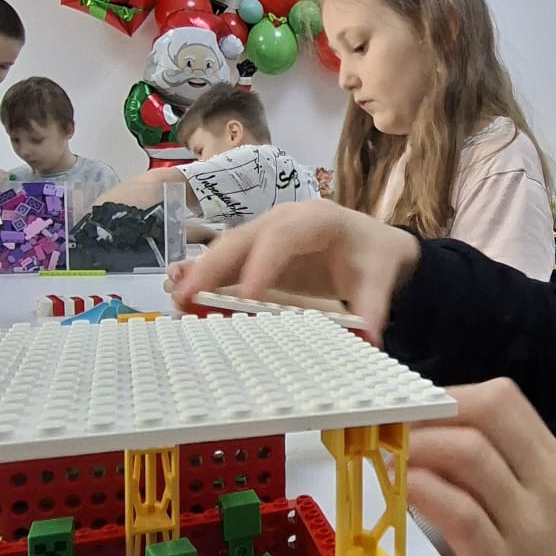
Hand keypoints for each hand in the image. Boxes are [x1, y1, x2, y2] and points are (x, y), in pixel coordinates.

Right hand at [167, 203, 419, 341]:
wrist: (371, 245)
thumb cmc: (371, 257)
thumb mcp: (380, 279)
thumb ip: (373, 306)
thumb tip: (369, 336)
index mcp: (316, 219)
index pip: (284, 237)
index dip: (262, 264)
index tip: (247, 296)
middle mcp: (283, 220)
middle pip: (243, 238)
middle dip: (213, 266)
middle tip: (187, 295)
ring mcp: (264, 234)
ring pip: (226, 248)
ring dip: (200, 273)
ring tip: (176, 297)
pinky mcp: (254, 251)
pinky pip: (226, 260)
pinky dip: (203, 275)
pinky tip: (179, 291)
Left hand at [405, 380, 555, 555]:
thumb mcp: (546, 511)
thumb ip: (500, 476)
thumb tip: (433, 445)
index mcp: (555, 465)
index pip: (502, 399)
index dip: (447, 394)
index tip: (412, 410)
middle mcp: (546, 485)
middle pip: (485, 412)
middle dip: (427, 410)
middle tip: (389, 426)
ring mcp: (527, 525)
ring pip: (468, 454)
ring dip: (416, 445)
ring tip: (386, 454)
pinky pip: (457, 511)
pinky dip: (420, 489)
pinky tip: (400, 489)